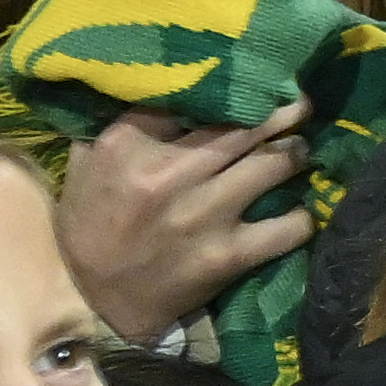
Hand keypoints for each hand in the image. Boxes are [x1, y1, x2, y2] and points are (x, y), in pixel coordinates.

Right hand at [53, 104, 312, 341]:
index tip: (247, 82)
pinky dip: (300, 217)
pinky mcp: (228, 254)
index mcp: (127, 145)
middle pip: (242, 126)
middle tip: (299, 105)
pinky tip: (298, 211)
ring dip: (295, 152)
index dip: (223, 88)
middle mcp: (169, 174)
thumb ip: (116, 125)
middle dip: (279, 112)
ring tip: (299, 148)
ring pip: (274, 163)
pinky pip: (288, 227)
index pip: (187, 96)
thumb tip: (155, 86)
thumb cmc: (91, 228)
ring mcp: (203, 214)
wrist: (96, 303)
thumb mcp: (84, 165)